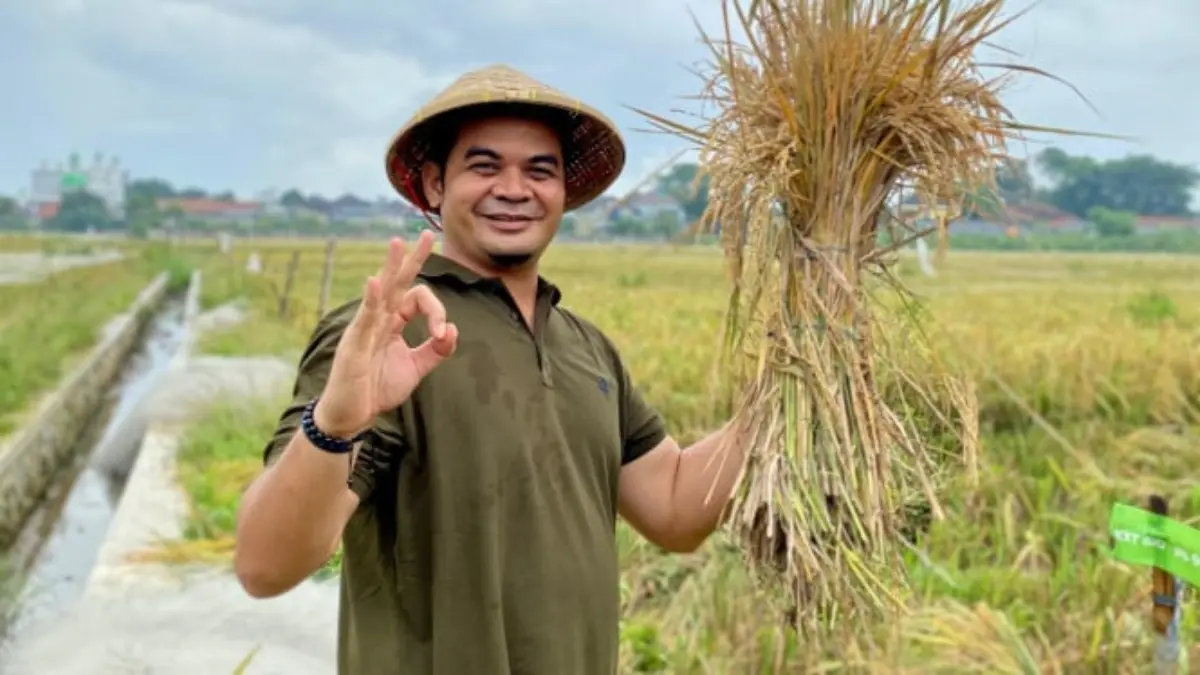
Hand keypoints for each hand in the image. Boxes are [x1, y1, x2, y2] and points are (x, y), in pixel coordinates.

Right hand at [314, 231, 457, 437]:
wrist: (352, 415)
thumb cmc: (377, 389)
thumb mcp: (415, 368)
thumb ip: (435, 350)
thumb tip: (453, 328)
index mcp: (392, 322)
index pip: (417, 299)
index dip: (436, 312)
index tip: (441, 334)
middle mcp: (378, 319)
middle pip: (397, 282)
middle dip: (412, 258)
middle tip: (426, 234)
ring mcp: (364, 329)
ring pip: (380, 292)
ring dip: (390, 267)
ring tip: (398, 243)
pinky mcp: (354, 344)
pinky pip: (364, 318)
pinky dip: (370, 299)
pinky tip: (375, 282)